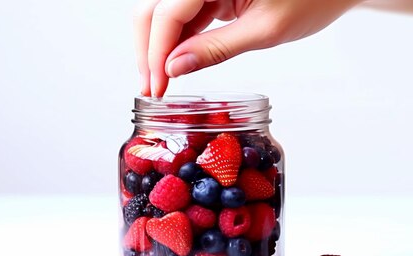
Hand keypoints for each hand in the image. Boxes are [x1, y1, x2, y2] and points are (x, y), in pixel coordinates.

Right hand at [134, 0, 362, 96]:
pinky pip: (183, 15)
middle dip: (148, 50)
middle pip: (154, 9)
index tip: (156, 87)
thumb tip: (174, 70)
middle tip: (152, 88)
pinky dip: (176, 41)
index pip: (168, 13)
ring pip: (163, 13)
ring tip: (160, 82)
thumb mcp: (264, 30)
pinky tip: (176, 65)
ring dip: (158, 47)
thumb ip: (215, 49)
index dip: (156, 52)